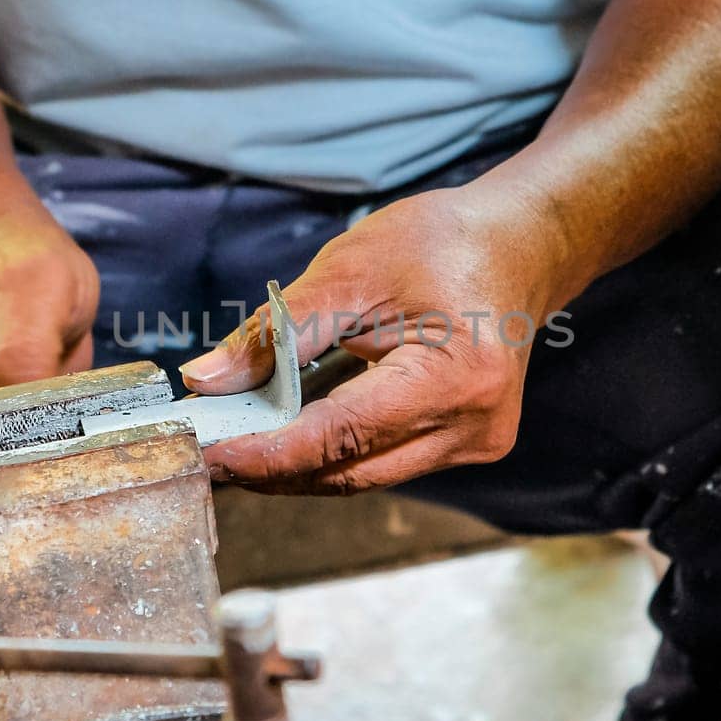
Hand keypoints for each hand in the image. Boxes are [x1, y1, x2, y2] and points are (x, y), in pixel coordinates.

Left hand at [183, 181, 566, 493]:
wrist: (518, 247)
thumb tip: (208, 382)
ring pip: (363, 476)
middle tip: (202, 451)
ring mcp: (474, 444)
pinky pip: (382, 462)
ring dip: (297, 464)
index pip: (342, 435)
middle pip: (350, 471)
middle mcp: (472, 427)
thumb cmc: (443, 244)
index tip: (207, 454)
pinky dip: (331, 451)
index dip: (268, 451)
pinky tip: (286, 434)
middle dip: (272, 466)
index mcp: (454, 377)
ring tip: (234, 442)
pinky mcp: (465, 446)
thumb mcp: (352, 269)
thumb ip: (279, 331)